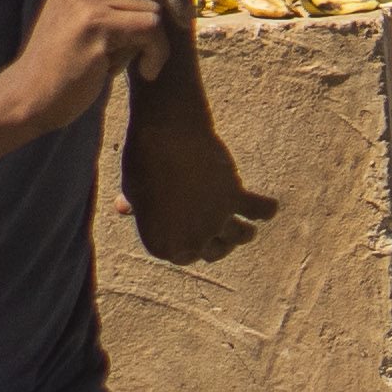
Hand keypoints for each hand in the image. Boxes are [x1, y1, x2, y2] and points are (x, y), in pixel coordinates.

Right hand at [3, 0, 175, 133]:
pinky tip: (145, 72)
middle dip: (157, 23)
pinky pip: (152, 28)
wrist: (30, 95)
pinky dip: (157, 53)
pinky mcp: (94, 22)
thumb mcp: (104, 19)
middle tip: (139, 53)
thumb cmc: (71, 61)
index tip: (172, 24)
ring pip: (155, 9)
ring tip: (127, 62)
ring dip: (153, 44)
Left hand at [122, 103, 277, 266]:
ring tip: (246, 229)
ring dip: (243, 233)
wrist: (163, 135)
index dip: (190, 245)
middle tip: (218, 230)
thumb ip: (136, 205)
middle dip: (217, 242)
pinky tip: (268, 208)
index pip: (185, 256)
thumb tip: (123, 209)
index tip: (194, 239)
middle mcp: (192, 240)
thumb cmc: (142, 161)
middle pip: (215, 251)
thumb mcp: (132, 188)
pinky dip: (265, 209)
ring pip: (241, 236)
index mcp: (163, 246)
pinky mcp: (234, 198)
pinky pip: (261, 210)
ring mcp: (215, 221)